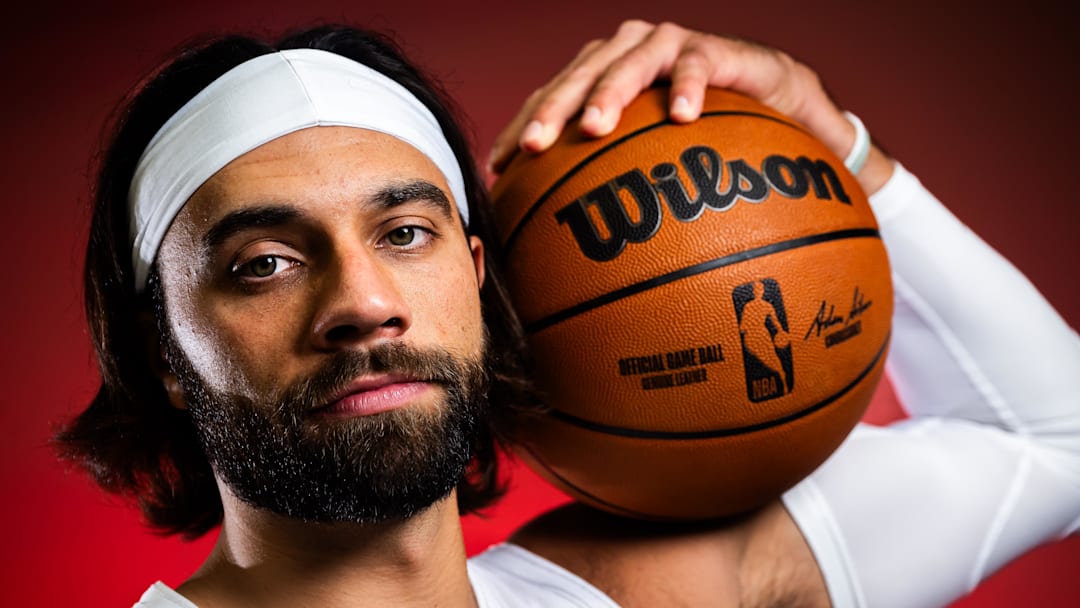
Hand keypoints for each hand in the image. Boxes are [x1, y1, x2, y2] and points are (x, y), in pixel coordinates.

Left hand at [488, 20, 891, 192]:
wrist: (768, 93)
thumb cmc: (701, 133)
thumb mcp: (652, 161)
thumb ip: (613, 186)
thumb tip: (568, 249)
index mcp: (600, 78)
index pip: (550, 99)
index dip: (522, 127)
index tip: (500, 167)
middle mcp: (626, 55)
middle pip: (578, 79)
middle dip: (552, 111)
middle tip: (535, 148)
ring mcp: (667, 46)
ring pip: (628, 64)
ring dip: (609, 93)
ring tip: (594, 127)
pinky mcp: (711, 48)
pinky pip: (696, 66)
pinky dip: (687, 87)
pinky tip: (681, 114)